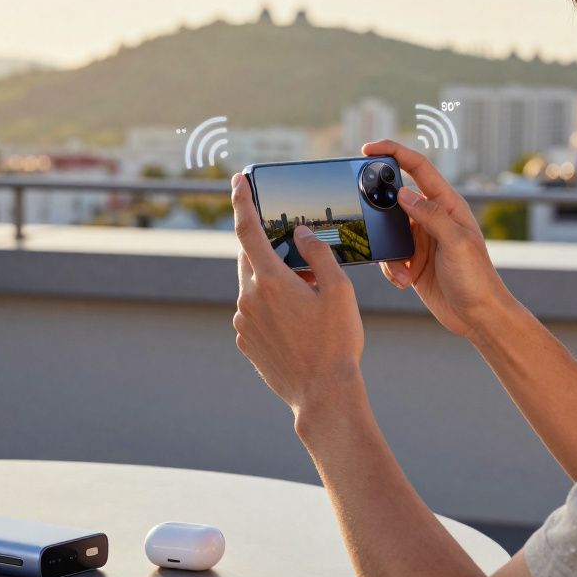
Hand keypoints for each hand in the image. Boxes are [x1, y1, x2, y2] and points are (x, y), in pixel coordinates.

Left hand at [230, 172, 365, 415]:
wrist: (322, 395)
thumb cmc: (336, 343)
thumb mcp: (339, 291)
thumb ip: (319, 253)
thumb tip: (300, 234)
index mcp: (270, 281)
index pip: (247, 230)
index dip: (242, 201)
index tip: (238, 180)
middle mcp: (248, 299)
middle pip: (251, 258)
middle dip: (270, 249)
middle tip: (299, 255)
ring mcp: (243, 322)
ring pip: (253, 286)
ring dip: (274, 281)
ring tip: (307, 296)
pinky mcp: (245, 341)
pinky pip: (253, 311)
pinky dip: (270, 305)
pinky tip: (297, 321)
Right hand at [361, 140, 512, 337]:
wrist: (478, 317)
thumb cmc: (477, 279)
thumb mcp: (456, 243)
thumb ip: (431, 215)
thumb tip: (403, 192)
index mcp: (447, 206)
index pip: (418, 168)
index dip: (394, 152)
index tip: (368, 148)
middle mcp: (433, 219)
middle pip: (396, 198)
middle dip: (378, 206)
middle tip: (363, 210)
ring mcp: (421, 240)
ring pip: (387, 231)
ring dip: (386, 249)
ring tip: (401, 270)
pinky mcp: (412, 261)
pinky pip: (389, 256)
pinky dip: (390, 268)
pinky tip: (404, 281)